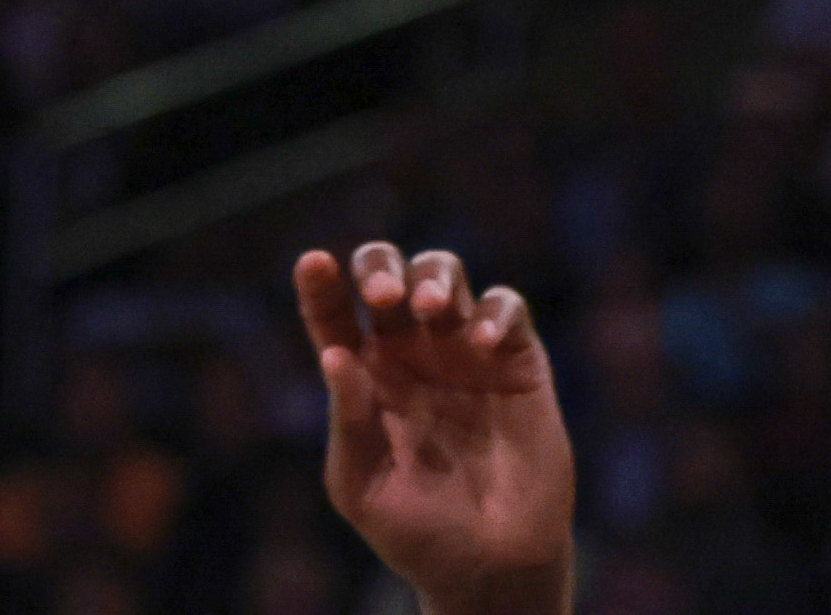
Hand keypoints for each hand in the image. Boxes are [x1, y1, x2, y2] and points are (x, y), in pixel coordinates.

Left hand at [300, 241, 573, 614]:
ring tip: (430, 306)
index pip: (332, 314)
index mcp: (363, 375)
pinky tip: (482, 342)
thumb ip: (349, 420)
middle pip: (387, 274)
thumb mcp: (361, 485)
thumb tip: (336, 357)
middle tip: (384, 297)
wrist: (491, 567)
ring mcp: (463, 352)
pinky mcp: (517, 363)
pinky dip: (495, 311)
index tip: (313, 264)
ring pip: (444, 274)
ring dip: (434, 276)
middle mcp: (409, 352)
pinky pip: (507, 308)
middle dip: (380, 268)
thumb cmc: (417, 531)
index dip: (319, 284)